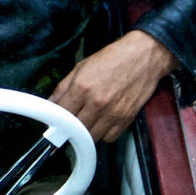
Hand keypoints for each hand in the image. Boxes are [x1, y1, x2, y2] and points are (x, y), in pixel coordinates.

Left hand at [50, 31, 177, 141]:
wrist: (143, 56)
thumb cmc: (113, 58)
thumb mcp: (82, 66)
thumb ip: (64, 86)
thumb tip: (51, 102)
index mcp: (82, 87)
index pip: (60, 114)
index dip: (55, 119)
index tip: (54, 121)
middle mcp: (96, 103)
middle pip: (75, 130)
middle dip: (69, 128)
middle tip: (69, 123)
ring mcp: (112, 113)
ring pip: (91, 137)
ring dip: (86, 133)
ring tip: (86, 122)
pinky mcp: (126, 119)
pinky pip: (109, 138)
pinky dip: (103, 134)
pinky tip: (101, 123)